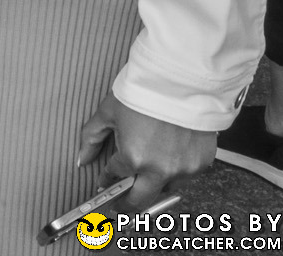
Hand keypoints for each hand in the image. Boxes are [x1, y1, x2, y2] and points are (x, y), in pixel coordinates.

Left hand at [77, 92, 215, 209]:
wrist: (180, 77)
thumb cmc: (144, 90)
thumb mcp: (109, 111)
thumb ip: (92, 138)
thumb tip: (81, 160)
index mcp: (133, 157)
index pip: (115, 177)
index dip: (108, 180)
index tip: (105, 183)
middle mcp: (159, 169)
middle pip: (140, 201)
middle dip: (127, 205)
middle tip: (119, 205)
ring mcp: (183, 169)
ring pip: (165, 189)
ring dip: (153, 185)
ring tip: (146, 173)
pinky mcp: (201, 163)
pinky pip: (185, 175)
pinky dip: (175, 170)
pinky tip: (169, 155)